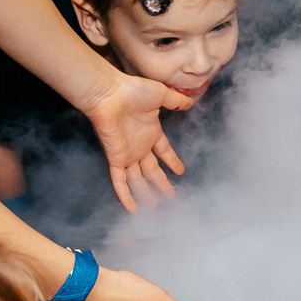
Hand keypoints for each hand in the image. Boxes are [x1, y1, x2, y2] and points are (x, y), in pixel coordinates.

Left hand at [82, 70, 191, 211]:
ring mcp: (128, 154)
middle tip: (171, 197)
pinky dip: (126, 196)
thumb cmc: (133, 91)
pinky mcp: (116, 159)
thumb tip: (190, 103)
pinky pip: (120, 181)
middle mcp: (140, 146)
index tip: (180, 172)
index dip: (172, 161)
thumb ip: (176, 101)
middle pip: (152, 171)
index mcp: (151, 132)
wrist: (110, 94)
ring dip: (146, 194)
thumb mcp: (161, 95)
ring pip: (138, 180)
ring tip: (155, 208)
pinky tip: (132, 209)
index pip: (164, 152)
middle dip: (161, 184)